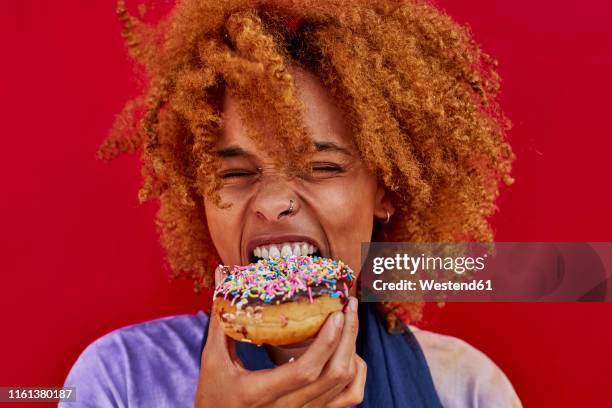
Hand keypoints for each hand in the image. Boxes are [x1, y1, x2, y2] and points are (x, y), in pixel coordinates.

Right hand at [194, 267, 365, 407]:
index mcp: (261, 393)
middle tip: (349, 306)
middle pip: (335, 374)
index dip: (326, 343)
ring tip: (348, 322)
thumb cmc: (214, 393)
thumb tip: (221, 273)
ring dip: (352, 350)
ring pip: (346, 385)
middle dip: (349, 336)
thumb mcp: (213, 359)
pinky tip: (349, 353)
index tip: (336, 314)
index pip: (305, 371)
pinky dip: (356, 373)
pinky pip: (350, 398)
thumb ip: (221, 318)